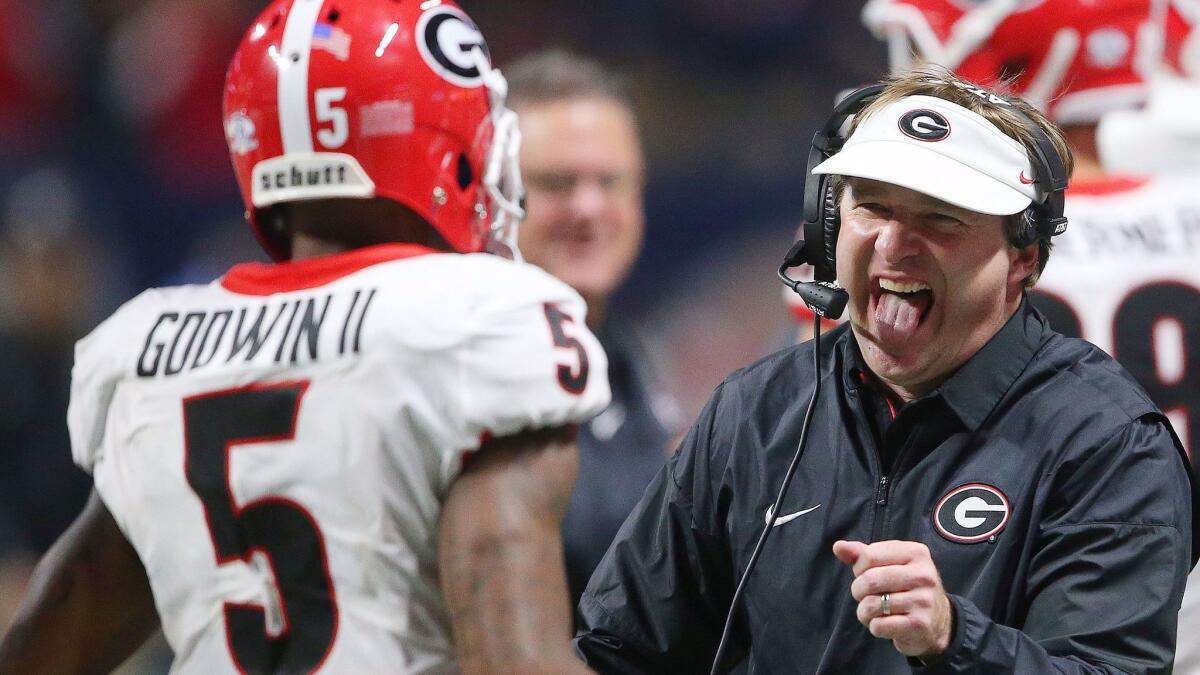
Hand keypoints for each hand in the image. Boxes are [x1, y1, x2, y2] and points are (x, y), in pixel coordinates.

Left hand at [832, 539, 952, 658]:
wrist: (939, 622)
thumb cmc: (906, 588)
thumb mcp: (889, 565)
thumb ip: (862, 554)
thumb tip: (838, 546)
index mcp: (916, 552)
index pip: (869, 555)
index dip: (859, 568)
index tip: (866, 575)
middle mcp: (923, 574)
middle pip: (869, 579)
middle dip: (858, 591)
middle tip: (865, 596)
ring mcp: (923, 600)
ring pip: (871, 605)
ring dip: (864, 611)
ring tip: (874, 611)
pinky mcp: (919, 624)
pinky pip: (879, 626)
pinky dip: (874, 627)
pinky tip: (885, 624)